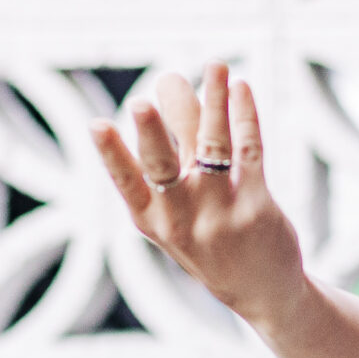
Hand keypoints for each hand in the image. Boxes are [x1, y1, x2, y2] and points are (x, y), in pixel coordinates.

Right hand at [90, 63, 309, 332]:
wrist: (262, 292)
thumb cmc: (211, 242)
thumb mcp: (179, 211)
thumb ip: (173, 152)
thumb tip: (170, 83)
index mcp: (153, 221)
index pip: (127, 184)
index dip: (111, 155)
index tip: (96, 125)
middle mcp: (182, 218)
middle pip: (164, 168)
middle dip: (152, 134)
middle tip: (143, 102)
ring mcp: (221, 213)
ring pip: (213, 147)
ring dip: (214, 101)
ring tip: (215, 65)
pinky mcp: (256, 205)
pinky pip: (249, 151)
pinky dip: (245, 115)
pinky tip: (241, 88)